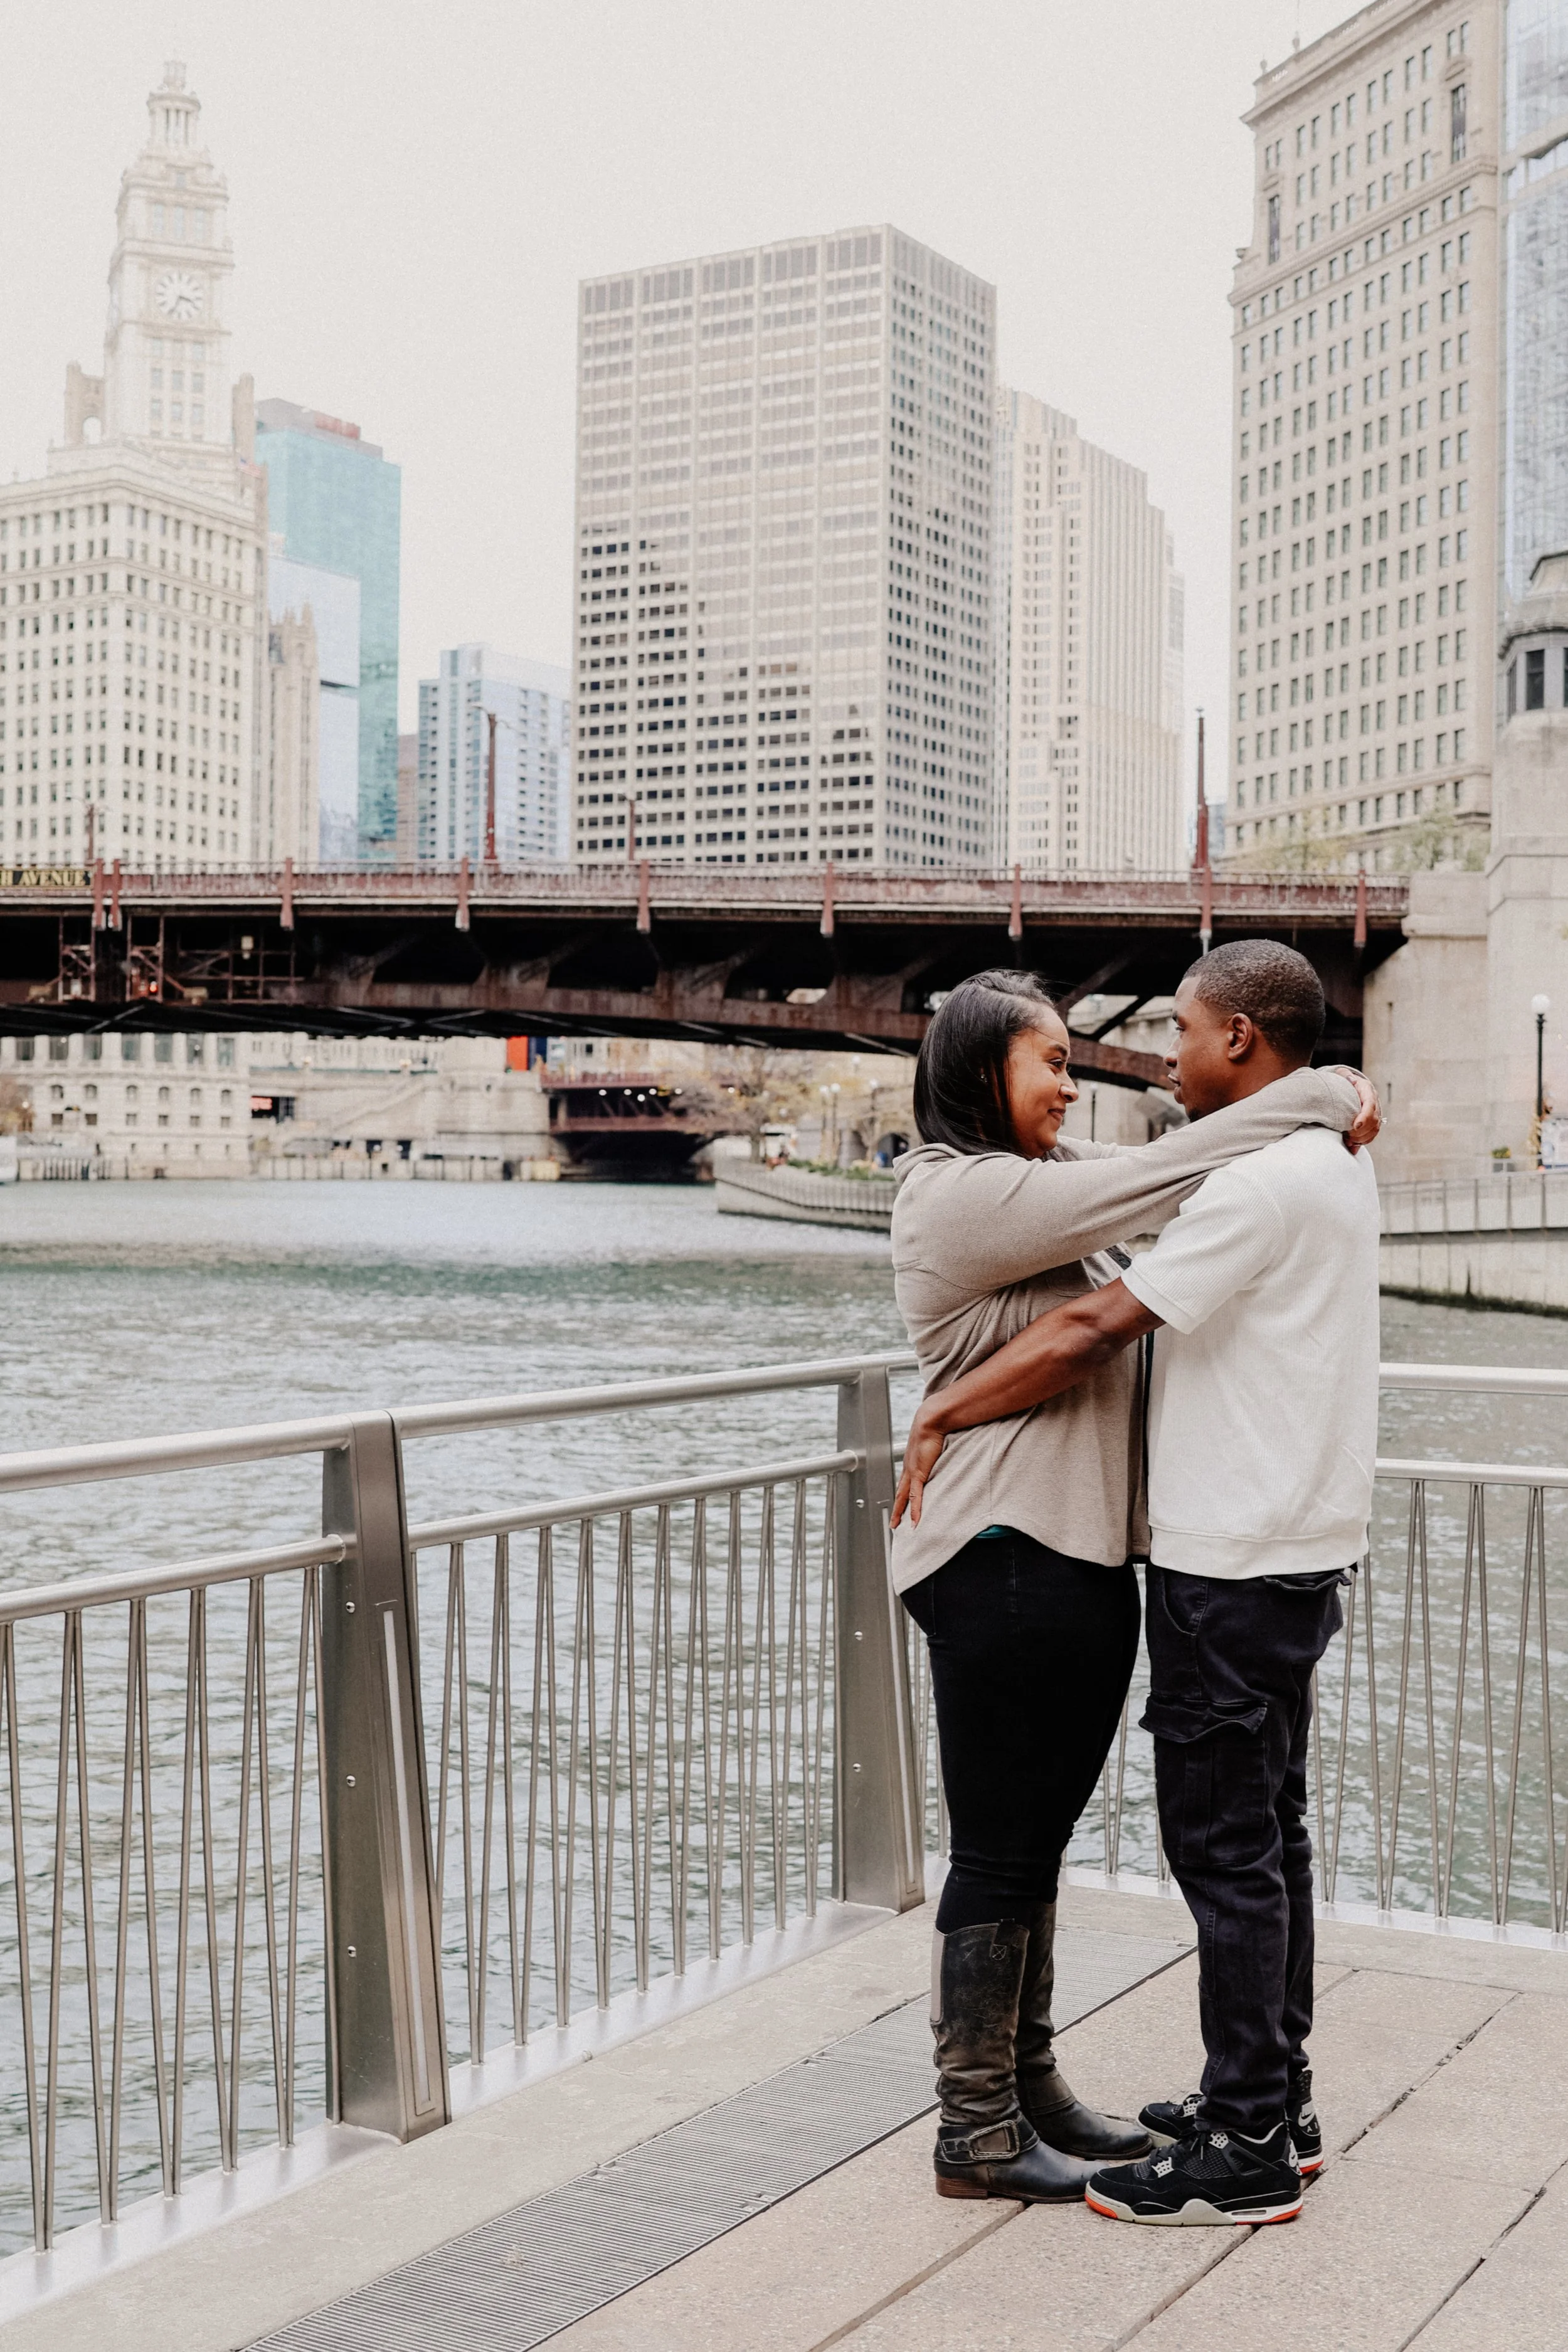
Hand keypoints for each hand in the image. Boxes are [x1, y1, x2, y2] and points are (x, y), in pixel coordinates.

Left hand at [891, 1404, 949, 1528]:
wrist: (931, 1419)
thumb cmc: (935, 1426)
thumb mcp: (936, 1442)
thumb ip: (939, 1449)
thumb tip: (946, 1449)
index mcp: (912, 1461)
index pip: (906, 1483)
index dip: (903, 1495)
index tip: (901, 1505)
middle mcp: (909, 1467)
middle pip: (900, 1493)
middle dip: (897, 1508)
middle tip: (894, 1522)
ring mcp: (912, 1471)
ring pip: (903, 1498)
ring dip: (900, 1512)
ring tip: (897, 1526)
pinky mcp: (918, 1473)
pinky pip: (916, 1496)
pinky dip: (915, 1510)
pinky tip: (914, 1522)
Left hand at [1329, 1066, 1381, 1153]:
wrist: (1349, 1086)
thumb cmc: (1344, 1081)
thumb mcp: (1342, 1075)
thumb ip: (1345, 1075)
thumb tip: (1351, 1080)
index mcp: (1367, 1090)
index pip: (1370, 1104)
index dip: (1365, 1117)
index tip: (1355, 1126)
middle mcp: (1373, 1102)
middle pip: (1374, 1120)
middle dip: (1361, 1131)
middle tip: (1348, 1136)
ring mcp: (1375, 1112)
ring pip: (1375, 1129)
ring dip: (1362, 1138)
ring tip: (1349, 1141)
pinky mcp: (1372, 1122)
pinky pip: (1372, 1134)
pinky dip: (1363, 1142)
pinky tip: (1353, 1144)